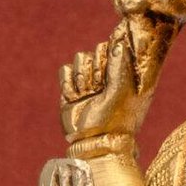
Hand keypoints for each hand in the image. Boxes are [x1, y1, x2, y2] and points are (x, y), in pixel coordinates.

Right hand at [58, 14, 171, 144]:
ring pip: (78, 59)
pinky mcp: (70, 90)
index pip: (111, 47)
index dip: (107, 56)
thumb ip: (118, 66)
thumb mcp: (120, 92)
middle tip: (98, 89)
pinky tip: (75, 97)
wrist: (93, 143)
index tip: (108, 74)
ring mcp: (87, 82)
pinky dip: (68, 83)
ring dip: (82, 77)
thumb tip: (119, 42)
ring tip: (86, 95)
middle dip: (94, 69)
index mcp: (121, 74)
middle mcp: (104, 76)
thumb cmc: (114, 120)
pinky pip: (64, 70)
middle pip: (93, 52)